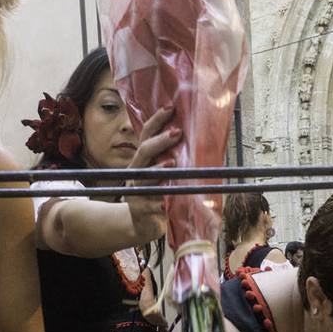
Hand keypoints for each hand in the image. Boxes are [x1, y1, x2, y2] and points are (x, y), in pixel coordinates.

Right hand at [124, 108, 180, 242]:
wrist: (143, 223)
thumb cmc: (159, 194)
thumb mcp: (164, 174)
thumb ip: (173, 158)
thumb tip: (198, 140)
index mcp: (143, 159)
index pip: (146, 134)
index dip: (156, 120)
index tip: (170, 108)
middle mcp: (136, 170)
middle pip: (144, 150)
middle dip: (160, 141)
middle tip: (177, 133)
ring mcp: (134, 189)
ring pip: (143, 176)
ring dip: (158, 169)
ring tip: (172, 165)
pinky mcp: (137, 208)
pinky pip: (147, 204)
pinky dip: (157, 204)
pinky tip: (165, 203)